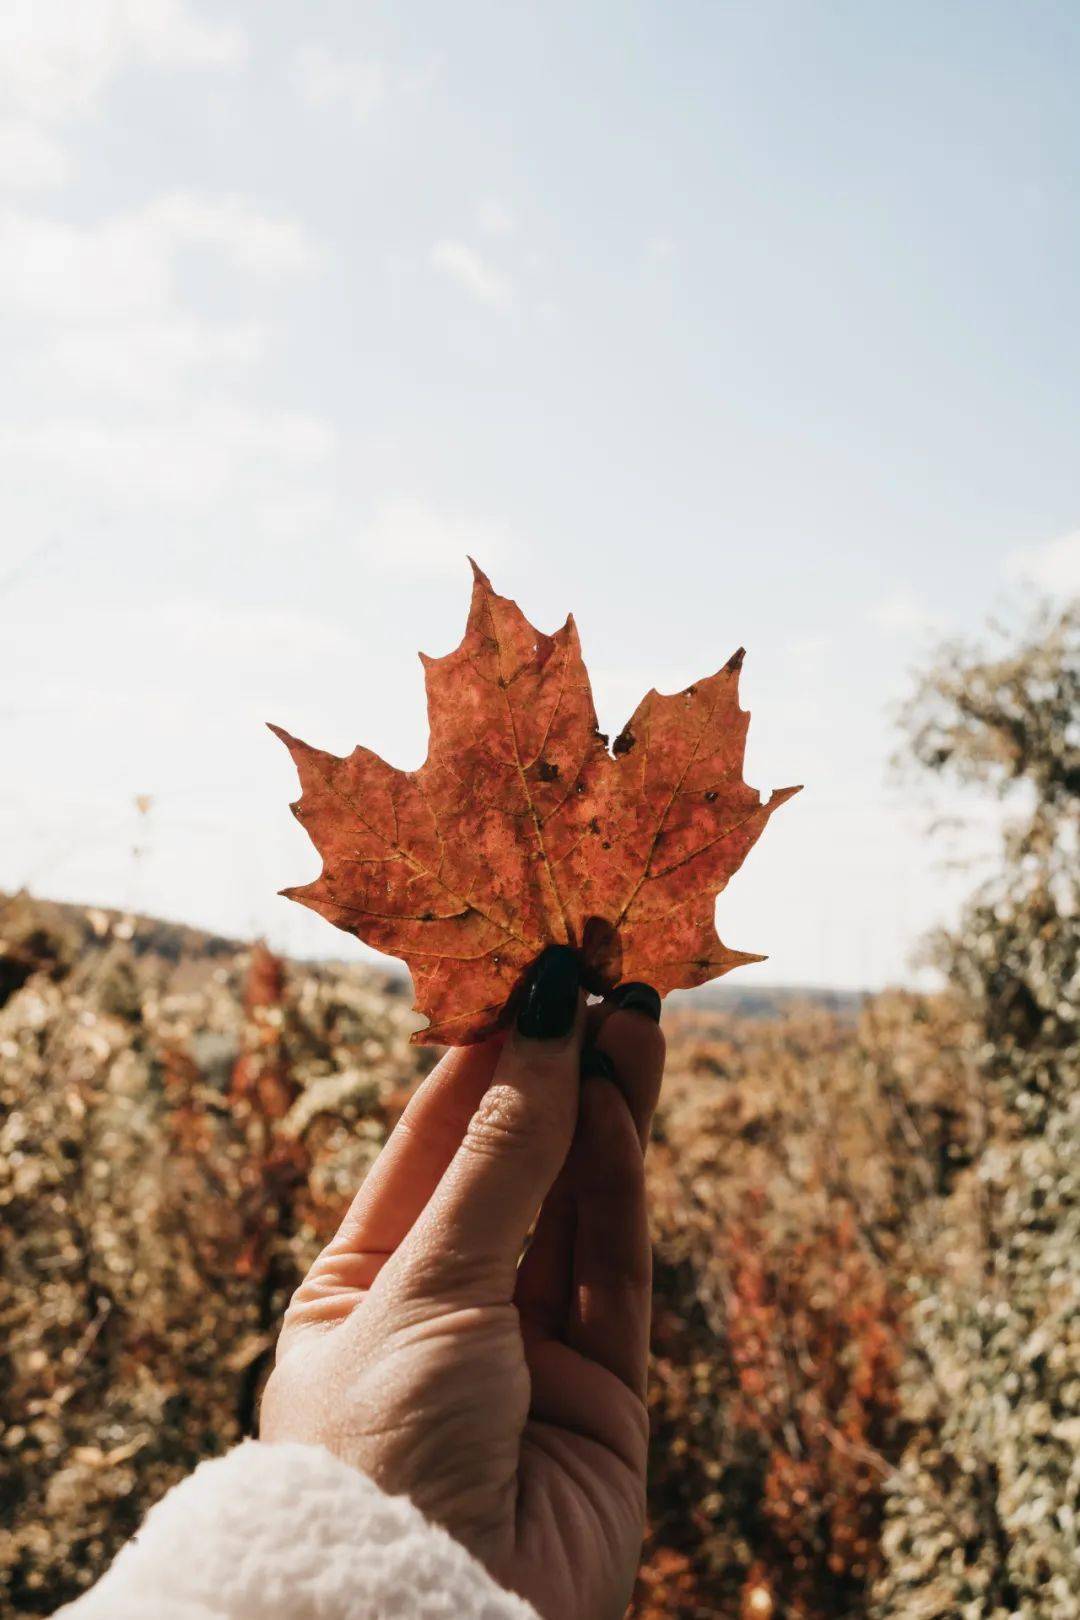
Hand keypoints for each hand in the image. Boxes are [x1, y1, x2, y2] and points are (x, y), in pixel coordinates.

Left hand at [260, 947, 663, 1619]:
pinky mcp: (606, 1398)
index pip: (430, 1143)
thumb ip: (498, 1159)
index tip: (525, 969)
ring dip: (604, 1108)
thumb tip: (539, 1024)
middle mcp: (447, 1311)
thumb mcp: (423, 1286)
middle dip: (557, 1071)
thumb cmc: (378, 1454)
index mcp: (362, 1287)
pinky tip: (623, 1102)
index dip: (482, 1057)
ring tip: (631, 1011)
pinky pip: (614, 1269)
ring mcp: (529, 1355)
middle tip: (600, 972)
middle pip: (516, 1167)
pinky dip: (621, 1185)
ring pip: (576, 1206)